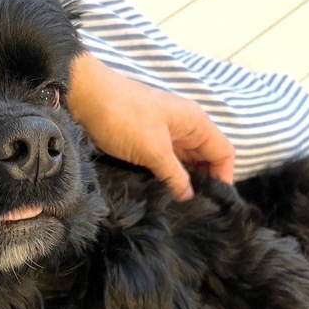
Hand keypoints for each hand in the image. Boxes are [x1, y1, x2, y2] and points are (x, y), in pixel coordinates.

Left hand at [67, 52, 234, 199]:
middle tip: (194, 211)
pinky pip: (162, 163)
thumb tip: (190, 198)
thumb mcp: (153, 150)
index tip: (213, 203)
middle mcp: (183, 127)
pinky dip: (164, 177)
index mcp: (195, 122)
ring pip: (182, 163)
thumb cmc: (122, 117)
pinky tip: (159, 194)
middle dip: (202, 184)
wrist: (84, 96)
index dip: (223, 178)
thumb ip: (175, 175)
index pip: (224, 153)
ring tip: (177, 208)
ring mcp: (162, 135)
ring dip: (181, 183)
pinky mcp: (143, 142)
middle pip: (204, 160)